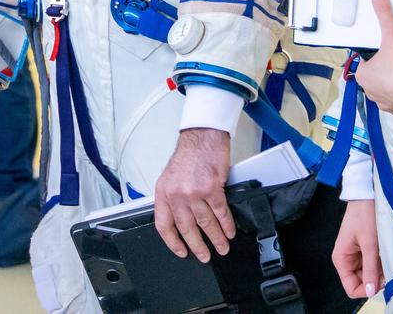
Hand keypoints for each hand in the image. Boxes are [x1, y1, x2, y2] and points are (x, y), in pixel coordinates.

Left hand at [154, 128, 234, 262]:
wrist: (202, 136)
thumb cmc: (189, 154)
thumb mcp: (170, 177)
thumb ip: (173, 198)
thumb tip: (180, 218)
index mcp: (163, 192)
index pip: (164, 225)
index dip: (172, 242)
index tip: (180, 251)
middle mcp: (177, 194)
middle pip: (186, 228)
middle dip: (197, 245)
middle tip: (204, 255)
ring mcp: (194, 192)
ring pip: (205, 223)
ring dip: (215, 238)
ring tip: (221, 246)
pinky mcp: (212, 188)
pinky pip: (220, 213)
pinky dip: (226, 224)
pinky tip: (229, 231)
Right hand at [332, 199, 382, 298]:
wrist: (367, 196)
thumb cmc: (364, 216)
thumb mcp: (369, 244)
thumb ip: (370, 269)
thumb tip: (370, 292)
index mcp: (341, 259)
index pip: (351, 288)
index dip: (366, 290)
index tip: (381, 282)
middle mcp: (347, 260)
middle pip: (361, 282)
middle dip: (375, 279)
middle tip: (387, 268)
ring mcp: (357, 256)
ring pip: (369, 275)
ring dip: (380, 271)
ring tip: (387, 258)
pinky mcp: (365, 251)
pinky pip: (373, 265)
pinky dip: (382, 264)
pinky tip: (386, 254)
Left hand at [354, 0, 392, 117]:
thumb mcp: (391, 35)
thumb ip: (384, 13)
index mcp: (364, 76)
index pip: (365, 64)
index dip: (374, 57)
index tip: (385, 53)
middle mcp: (371, 92)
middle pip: (376, 77)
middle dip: (385, 70)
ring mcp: (386, 104)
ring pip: (388, 91)